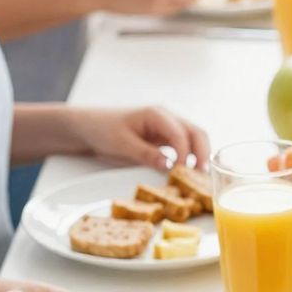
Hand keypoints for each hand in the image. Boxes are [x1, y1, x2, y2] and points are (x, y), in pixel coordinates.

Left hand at [68, 105, 209, 171]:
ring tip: (200, 177)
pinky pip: (185, 146)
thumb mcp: (122, 144)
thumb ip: (146, 154)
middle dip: (203, 153)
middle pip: (196, 132)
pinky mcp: (165, 139)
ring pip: (194, 139)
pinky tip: (190, 173)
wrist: (89, 127)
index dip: (185, 154)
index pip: (180, 134)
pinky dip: (191, 158)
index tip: (182, 172)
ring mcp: (167, 128)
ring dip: (200, 156)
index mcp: (156, 114)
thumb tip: (169, 165)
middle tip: (202, 175)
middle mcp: (167, 118)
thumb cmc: (103, 129)